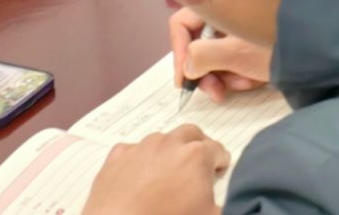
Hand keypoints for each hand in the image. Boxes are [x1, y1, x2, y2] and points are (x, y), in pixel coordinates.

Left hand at [82, 125, 228, 214]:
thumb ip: (223, 203)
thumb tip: (223, 204)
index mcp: (197, 156)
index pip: (218, 151)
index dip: (220, 163)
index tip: (218, 172)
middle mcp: (169, 144)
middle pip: (191, 134)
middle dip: (197, 147)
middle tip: (196, 167)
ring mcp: (140, 149)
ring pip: (161, 140)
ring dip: (168, 152)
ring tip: (166, 176)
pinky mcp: (116, 158)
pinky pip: (132, 151)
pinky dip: (139, 160)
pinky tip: (139, 179)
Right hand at [168, 7, 270, 103]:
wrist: (320, 48)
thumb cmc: (277, 43)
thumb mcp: (235, 53)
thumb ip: (201, 57)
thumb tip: (187, 65)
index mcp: (219, 3)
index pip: (182, 24)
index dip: (178, 53)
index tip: (184, 81)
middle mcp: (227, 11)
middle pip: (199, 43)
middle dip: (207, 71)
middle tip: (217, 92)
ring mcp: (242, 27)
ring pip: (218, 56)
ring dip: (227, 75)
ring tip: (247, 82)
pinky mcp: (255, 41)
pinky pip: (237, 59)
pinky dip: (242, 72)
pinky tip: (256, 79)